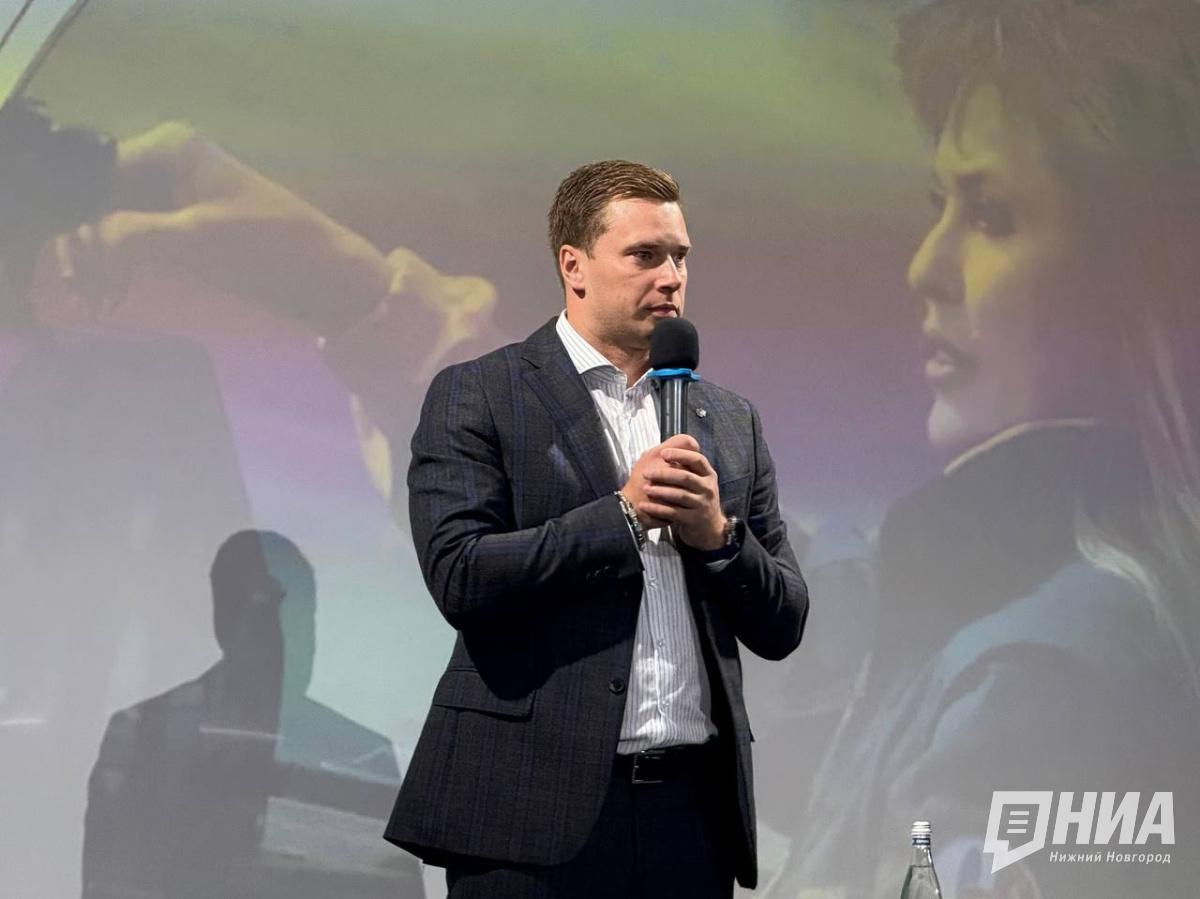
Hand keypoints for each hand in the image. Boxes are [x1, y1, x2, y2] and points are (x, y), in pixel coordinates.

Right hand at [52, 121, 389, 334]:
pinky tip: (112, 295)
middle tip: (86, 293)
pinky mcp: (183, 225)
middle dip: (86, 244)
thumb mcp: (196, 238)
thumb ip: (133, 234)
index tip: (80, 264)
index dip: (81, 218)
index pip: (95, 173)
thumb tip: (85, 240)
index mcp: (170, 147)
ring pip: (111, 221)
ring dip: (97, 260)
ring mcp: (173, 193)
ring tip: (98, 301)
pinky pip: (131, 239)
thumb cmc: (271, 246)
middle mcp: (165, 161)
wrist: (325, 275)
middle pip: (98, 197)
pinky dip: (118, 265)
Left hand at [623, 434, 725, 549]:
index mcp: (708, 474)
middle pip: (685, 476)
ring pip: (679, 495)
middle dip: (663, 473)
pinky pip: (673, 512)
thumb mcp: (697, 480)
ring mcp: (702, 504)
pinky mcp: (693, 519)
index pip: (697, 459)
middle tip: (646, 473)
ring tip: (646, 488)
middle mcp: (708, 488)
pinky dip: (657, 509)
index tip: (663, 453)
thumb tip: (667, 448)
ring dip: (660, 491)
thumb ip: (685, 465)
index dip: (680, 454)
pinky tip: (645, 506)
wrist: (706, 527)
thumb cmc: (696, 498)